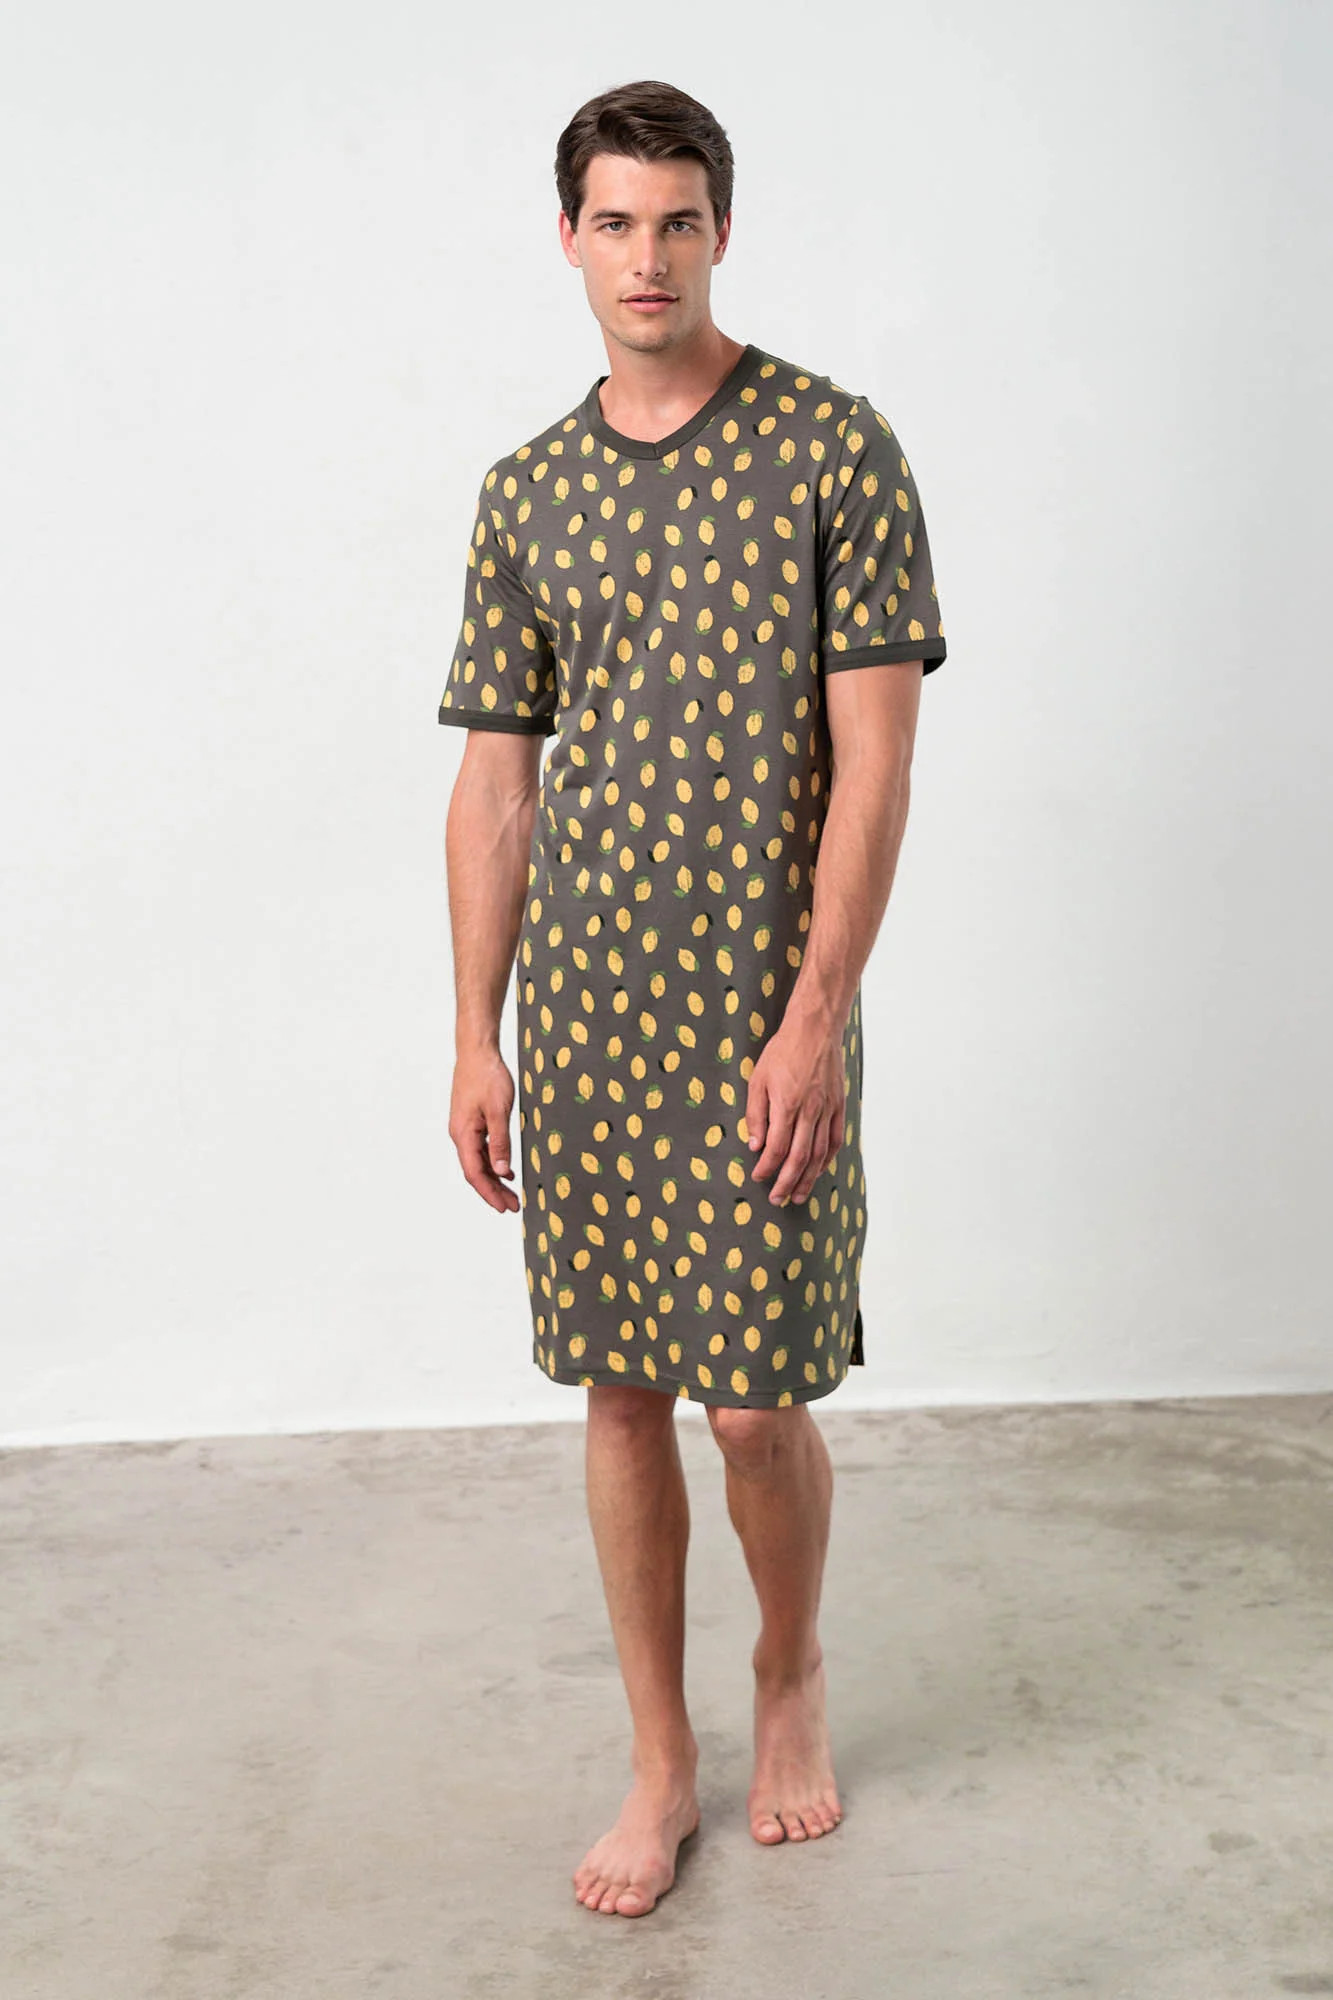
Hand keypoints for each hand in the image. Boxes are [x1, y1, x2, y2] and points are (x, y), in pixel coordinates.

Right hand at [449, 1048, 520, 1212]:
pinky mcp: (471, 1122)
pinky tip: (505, 1171)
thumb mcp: (498, 1111)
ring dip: (494, 1179)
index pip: (474, 1173)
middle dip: (493, 1191)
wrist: (477, 1052)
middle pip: (476, 1171)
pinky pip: (481, 1150)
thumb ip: (500, 1143)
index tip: (503, 1207)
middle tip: (513, 1206)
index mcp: (463, 1134)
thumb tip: (501, 1172)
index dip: (489, 1193)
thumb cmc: (487, 1077)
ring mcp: (465, 1129)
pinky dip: (493, 1163)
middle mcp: (460, 1135)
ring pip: (478, 1162)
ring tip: (511, 1194)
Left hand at [745, 1020, 846, 1205]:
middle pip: (799, 1158)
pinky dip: (827, 1160)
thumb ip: (756, 1114)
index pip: (776, 1147)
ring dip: (808, 1178)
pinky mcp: (839, 1106)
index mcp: (787, 1105)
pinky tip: (818, 1171)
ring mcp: (828, 1110)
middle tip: (777, 1199)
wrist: (815, 1030)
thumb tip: (754, 1144)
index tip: (758, 1178)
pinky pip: (835, 1140)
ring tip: (798, 1195)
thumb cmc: (783, 1052)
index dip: (767, 1167)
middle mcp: (810, 1111)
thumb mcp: (758, 1079)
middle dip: (786, 1182)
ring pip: (820, 1154)